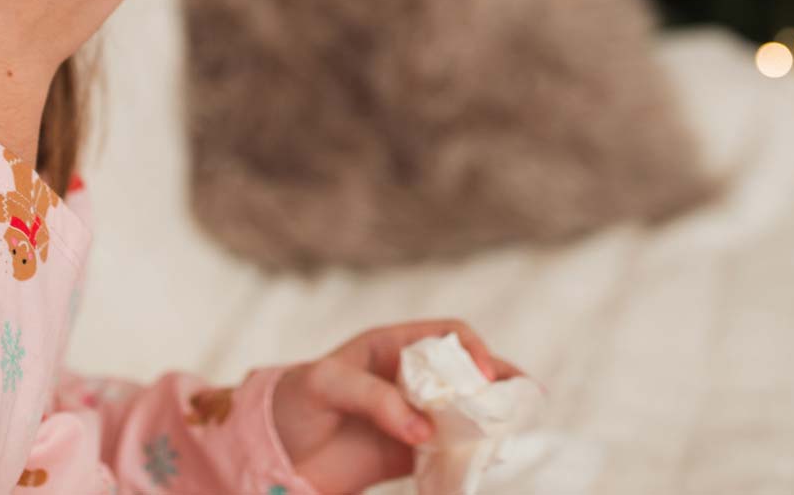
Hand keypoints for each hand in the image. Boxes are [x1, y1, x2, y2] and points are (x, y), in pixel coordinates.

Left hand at [269, 318, 527, 494]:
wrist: (269, 454)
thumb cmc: (293, 404)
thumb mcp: (326, 386)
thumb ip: (375, 399)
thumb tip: (425, 431)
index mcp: (391, 347)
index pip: (447, 335)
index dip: (471, 349)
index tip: (482, 375)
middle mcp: (409, 379)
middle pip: (468, 372)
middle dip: (498, 381)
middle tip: (523, 399)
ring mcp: (413, 417)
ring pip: (466, 412)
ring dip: (492, 417)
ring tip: (517, 427)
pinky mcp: (410, 455)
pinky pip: (451, 452)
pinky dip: (473, 454)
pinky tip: (490, 459)